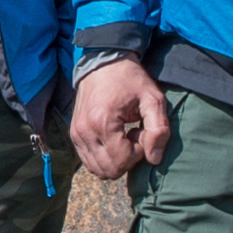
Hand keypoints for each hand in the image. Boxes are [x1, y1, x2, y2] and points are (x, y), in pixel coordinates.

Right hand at [71, 57, 173, 181]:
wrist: (103, 62)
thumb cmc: (131, 80)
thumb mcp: (153, 99)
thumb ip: (158, 129)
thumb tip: (154, 159)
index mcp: (103, 122)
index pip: (122, 160)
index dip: (139, 152)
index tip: (141, 130)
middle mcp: (84, 131)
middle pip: (109, 170)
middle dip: (128, 158)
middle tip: (134, 135)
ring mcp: (76, 134)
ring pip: (98, 169)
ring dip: (116, 159)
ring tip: (124, 137)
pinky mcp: (74, 135)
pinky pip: (89, 162)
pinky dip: (105, 157)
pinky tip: (114, 138)